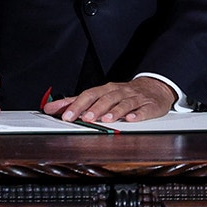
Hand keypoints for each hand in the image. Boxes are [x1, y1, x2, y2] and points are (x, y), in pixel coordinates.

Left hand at [41, 76, 177, 123]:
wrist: (154, 87)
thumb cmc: (123, 93)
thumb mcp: (101, 95)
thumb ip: (77, 102)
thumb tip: (52, 107)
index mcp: (106, 90)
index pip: (88, 95)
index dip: (76, 104)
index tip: (64, 114)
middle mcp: (119, 92)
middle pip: (105, 98)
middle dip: (93, 108)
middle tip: (83, 118)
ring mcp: (134, 99)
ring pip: (123, 103)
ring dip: (114, 111)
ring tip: (105, 120)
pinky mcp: (149, 106)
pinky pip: (143, 110)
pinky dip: (137, 115)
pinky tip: (131, 119)